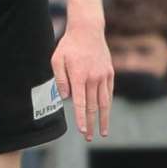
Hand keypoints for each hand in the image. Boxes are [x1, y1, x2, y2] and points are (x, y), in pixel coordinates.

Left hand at [50, 22, 112, 141]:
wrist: (87, 29)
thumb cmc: (69, 45)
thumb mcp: (57, 59)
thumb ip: (60, 79)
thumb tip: (65, 98)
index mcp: (79, 76)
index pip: (80, 103)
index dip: (81, 119)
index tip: (82, 132)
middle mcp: (93, 78)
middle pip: (92, 106)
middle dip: (91, 124)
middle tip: (88, 137)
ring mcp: (103, 75)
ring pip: (104, 102)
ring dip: (103, 119)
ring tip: (103, 132)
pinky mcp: (109, 72)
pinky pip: (109, 92)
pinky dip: (107, 104)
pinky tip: (105, 113)